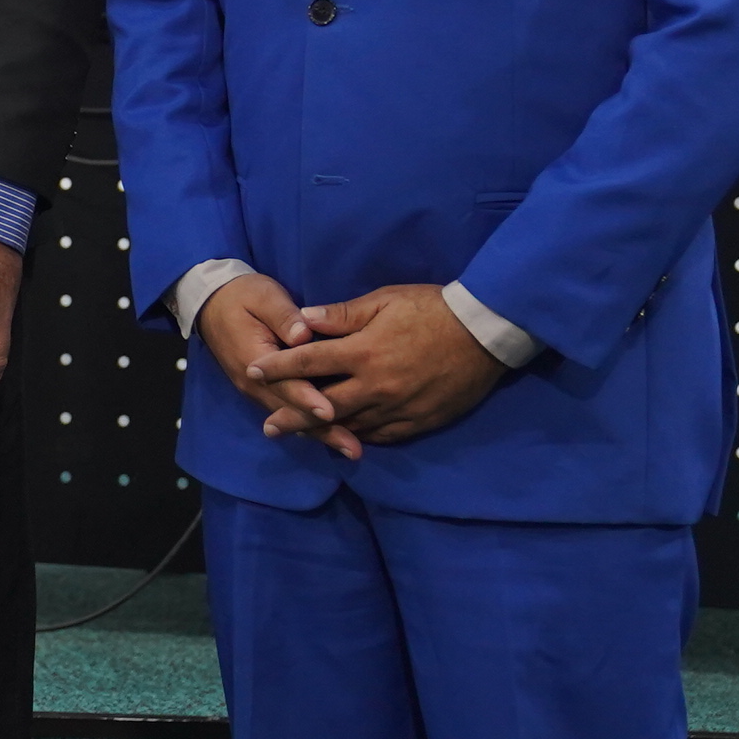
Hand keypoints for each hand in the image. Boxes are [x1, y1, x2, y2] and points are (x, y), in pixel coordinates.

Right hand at [196, 272, 360, 460]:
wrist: (212, 303)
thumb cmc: (242, 296)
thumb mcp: (263, 296)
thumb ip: (283, 316)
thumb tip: (304, 334)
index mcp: (254, 358)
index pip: (285, 383)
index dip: (308, 398)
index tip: (331, 411)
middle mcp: (254, 383)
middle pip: (291, 411)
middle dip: (323, 430)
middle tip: (353, 449)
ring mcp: (257, 390)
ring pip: (290, 417)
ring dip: (320, 434)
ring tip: (350, 449)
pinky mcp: (263, 390)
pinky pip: (287, 411)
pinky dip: (310, 426)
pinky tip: (333, 434)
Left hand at [247, 284, 509, 447]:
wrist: (485, 333)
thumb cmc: (432, 309)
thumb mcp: (385, 300)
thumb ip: (342, 315)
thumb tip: (303, 320)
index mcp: (363, 352)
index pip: (308, 363)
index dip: (278, 368)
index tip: (252, 371)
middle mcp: (376, 386)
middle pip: (323, 407)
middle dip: (292, 417)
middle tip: (268, 427)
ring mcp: (398, 408)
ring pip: (352, 425)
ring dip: (324, 432)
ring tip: (301, 437)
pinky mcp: (419, 421)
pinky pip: (382, 435)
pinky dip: (360, 436)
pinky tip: (347, 437)